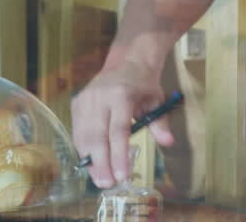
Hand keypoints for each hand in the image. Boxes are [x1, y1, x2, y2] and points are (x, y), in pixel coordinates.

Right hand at [71, 59, 175, 188]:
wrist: (127, 61)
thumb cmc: (144, 84)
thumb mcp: (157, 101)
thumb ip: (160, 123)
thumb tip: (168, 142)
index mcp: (121, 95)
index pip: (118, 129)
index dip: (119, 154)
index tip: (121, 175)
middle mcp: (100, 97)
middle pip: (97, 135)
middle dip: (101, 163)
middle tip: (107, 184)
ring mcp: (86, 99)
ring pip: (84, 135)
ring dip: (90, 160)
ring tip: (99, 179)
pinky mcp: (77, 103)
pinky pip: (78, 131)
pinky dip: (83, 149)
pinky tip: (91, 164)